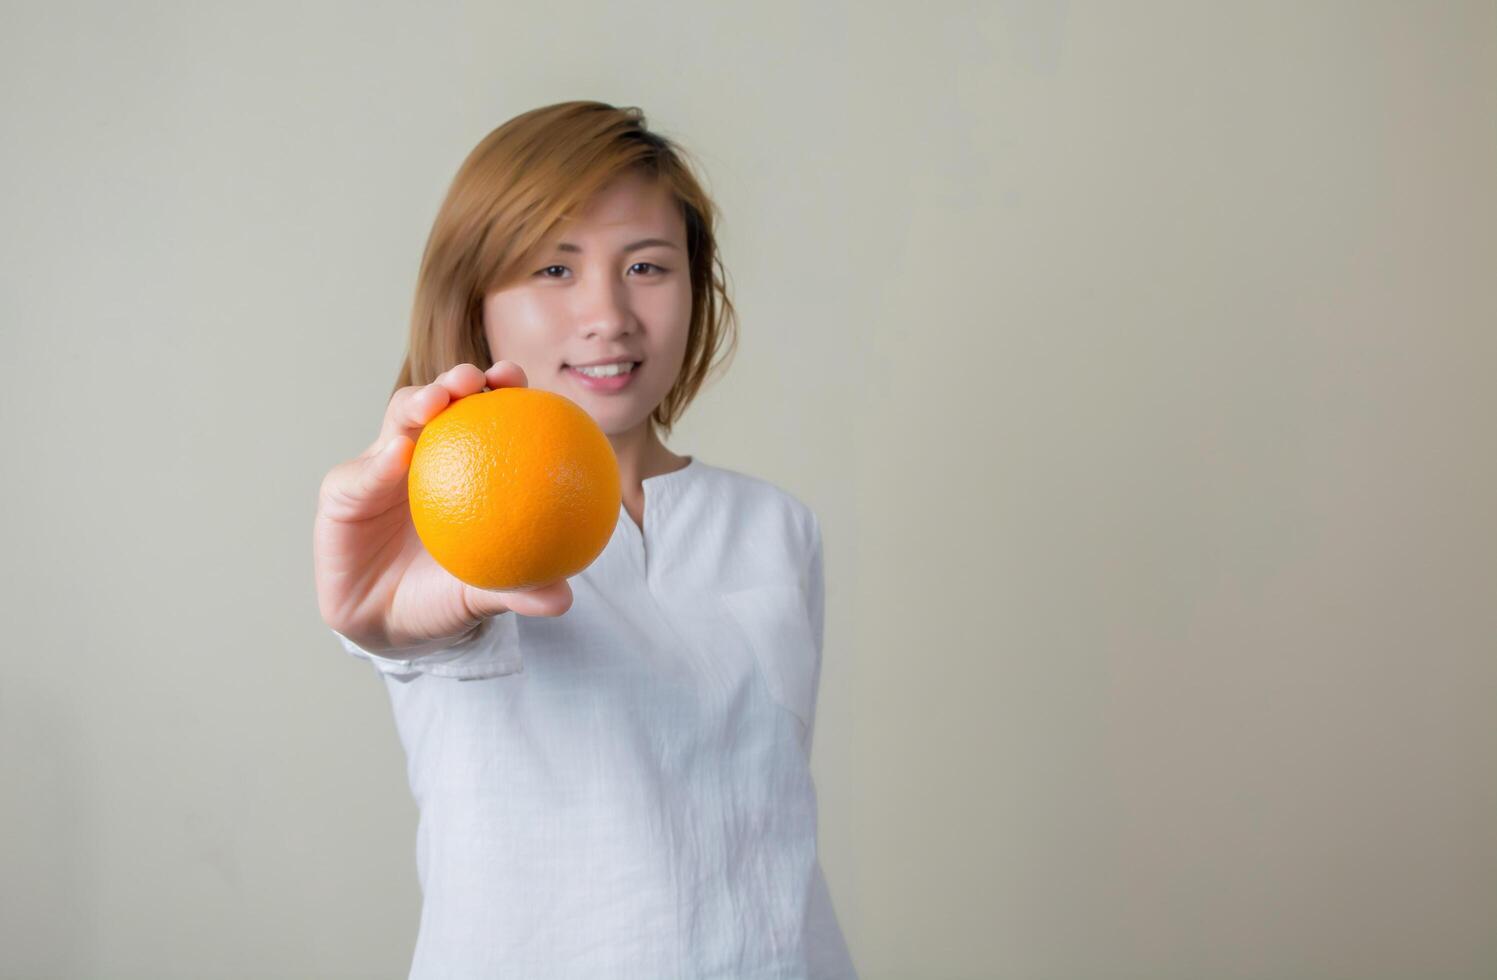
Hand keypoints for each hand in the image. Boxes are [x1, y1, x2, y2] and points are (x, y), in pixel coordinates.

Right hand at [312, 360, 572, 653]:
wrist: (387, 624)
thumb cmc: (441, 596)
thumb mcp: (481, 595)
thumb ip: (519, 590)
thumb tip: (564, 599)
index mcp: (464, 465)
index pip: (487, 417)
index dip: (504, 391)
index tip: (522, 382)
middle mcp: (422, 454)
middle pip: (439, 401)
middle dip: (456, 379)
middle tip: (475, 378)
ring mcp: (379, 467)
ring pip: (396, 421)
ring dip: (415, 402)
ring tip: (436, 401)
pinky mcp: (343, 492)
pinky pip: (360, 475)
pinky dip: (379, 463)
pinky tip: (398, 455)